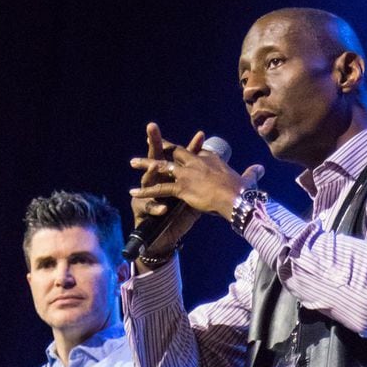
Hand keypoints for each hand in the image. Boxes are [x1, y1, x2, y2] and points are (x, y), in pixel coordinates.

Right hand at [129, 124, 205, 267]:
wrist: (162, 239)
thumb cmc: (177, 218)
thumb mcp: (194, 201)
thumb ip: (204, 187)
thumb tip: (223, 177)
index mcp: (173, 178)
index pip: (182, 158)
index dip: (191, 146)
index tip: (201, 134)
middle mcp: (158, 181)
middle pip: (158, 159)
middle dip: (155, 143)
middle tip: (152, 127)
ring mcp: (149, 194)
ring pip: (148, 180)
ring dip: (152, 172)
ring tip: (156, 166)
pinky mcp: (143, 210)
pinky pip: (148, 208)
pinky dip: (155, 208)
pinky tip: (162, 209)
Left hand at [130, 127, 264, 229]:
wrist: (237, 198)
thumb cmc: (243, 191)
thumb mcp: (248, 179)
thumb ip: (252, 173)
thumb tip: (261, 168)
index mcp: (211, 158)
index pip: (196, 151)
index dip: (188, 150)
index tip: (183, 149)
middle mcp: (196, 162)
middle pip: (176, 152)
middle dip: (162, 147)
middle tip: (151, 141)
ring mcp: (187, 174)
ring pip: (162, 166)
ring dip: (146, 164)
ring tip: (133, 162)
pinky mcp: (181, 187)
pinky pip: (159, 188)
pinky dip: (145, 190)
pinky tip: (133, 192)